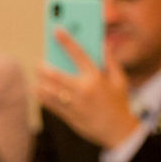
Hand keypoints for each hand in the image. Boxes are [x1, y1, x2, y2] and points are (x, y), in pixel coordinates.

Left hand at [36, 29, 139, 150]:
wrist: (118, 132)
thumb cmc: (120, 104)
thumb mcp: (121, 81)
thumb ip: (111, 61)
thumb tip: (103, 44)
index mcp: (96, 78)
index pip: (78, 53)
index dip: (66, 39)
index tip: (56, 29)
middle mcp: (82, 90)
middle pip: (54, 73)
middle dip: (43, 65)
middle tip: (40, 61)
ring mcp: (73, 104)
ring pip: (47, 89)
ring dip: (40, 80)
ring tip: (39, 76)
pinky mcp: (67, 115)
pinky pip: (47, 103)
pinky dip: (41, 94)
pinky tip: (41, 89)